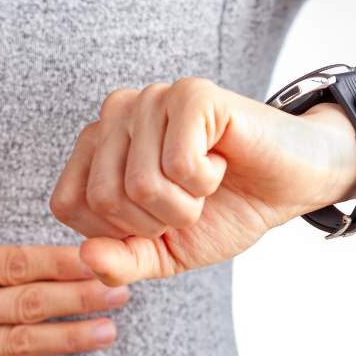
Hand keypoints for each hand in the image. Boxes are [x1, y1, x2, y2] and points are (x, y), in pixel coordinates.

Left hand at [50, 78, 355, 284]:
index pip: (67, 205)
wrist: (288, 187)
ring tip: (204, 181)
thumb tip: (85, 257)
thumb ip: (120, 262)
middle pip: (103, 197)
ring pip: (140, 184)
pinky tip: (220, 162)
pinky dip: (206, 181)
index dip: (116, 232)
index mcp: (95, 150)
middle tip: (187, 201)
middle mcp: (114, 116)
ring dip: (185, 204)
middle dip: (155, 220)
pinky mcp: (190, 94)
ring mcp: (150, 99)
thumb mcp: (162, 253)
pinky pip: (178, 164)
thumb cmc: (221, 212)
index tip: (155, 217)